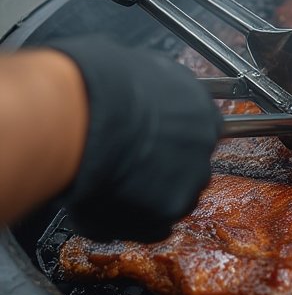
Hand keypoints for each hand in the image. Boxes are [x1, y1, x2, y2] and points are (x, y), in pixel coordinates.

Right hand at [51, 38, 221, 240]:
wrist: (84, 114)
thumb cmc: (102, 83)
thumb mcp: (142, 67)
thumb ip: (158, 90)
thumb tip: (147, 91)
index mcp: (202, 110)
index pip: (200, 132)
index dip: (172, 140)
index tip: (154, 143)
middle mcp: (203, 147)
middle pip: (190, 167)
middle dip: (163, 170)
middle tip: (129, 166)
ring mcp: (188, 181)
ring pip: (174, 198)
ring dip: (149, 198)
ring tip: (112, 186)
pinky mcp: (165, 212)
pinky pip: (153, 227)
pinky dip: (132, 224)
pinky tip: (107, 207)